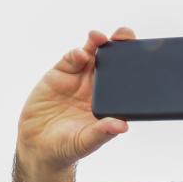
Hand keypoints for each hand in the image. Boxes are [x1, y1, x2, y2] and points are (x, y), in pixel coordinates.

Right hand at [16, 28, 132, 171]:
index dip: (134, 66)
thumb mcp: (87, 142)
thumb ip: (102, 133)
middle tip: (125, 35)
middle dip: (119, 45)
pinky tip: (80, 54)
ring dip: (97, 44)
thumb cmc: (68, 146)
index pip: (126, 80)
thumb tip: (122, 126)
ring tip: (100, 38)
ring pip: (92, 55)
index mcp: (110, 102)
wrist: (39, 145)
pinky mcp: (60, 75)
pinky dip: (76, 54)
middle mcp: (97, 87)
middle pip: (112, 61)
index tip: (143, 55)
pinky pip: (71, 59)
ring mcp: (78, 79)